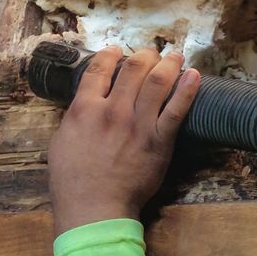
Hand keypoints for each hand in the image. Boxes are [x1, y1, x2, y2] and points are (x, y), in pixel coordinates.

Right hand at [46, 46, 200, 237]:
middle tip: (152, 52)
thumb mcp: (62, 142)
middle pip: (132, 68)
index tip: (116, 49)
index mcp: (85, 109)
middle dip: (145, 55)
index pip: (98, 69)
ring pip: (157, 82)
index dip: (109, 54)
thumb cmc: (73, 181)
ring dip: (169, 63)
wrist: (94, 207)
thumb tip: (84, 104)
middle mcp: (113, 110)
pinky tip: (195, 75)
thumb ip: (75, 118)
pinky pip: (177, 110)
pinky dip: (187, 89)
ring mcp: (138, 124)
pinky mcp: (159, 140)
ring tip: (176, 55)